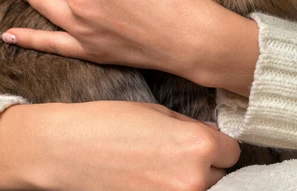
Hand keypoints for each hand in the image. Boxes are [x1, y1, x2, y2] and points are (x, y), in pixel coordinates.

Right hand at [0, 102, 240, 190]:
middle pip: (221, 174)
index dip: (216, 145)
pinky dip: (170, 189)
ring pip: (202, 189)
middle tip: (178, 156)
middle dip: (206, 165)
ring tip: (162, 169)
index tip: (203, 143)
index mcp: (197, 146)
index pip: (232, 151)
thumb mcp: (157, 112)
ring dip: (189, 180)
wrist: (65, 149)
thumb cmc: (107, 123)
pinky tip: (150, 180)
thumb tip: (210, 140)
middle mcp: (194, 180)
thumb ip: (190, 128)